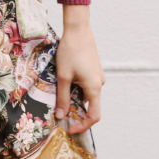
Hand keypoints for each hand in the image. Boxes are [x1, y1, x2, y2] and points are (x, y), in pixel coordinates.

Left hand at [55, 12, 103, 134]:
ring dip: (74, 98)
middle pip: (89, 106)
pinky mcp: (94, 71)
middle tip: (59, 111)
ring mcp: (98, 77)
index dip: (83, 125)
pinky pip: (86, 86)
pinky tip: (65, 81)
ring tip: (59, 91)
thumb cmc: (70, 51)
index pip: (94, 116)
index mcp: (94, 87)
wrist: (78, 29)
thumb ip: (63, 98)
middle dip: (75, 111)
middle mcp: (99, 84)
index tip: (69, 128)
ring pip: (86, 95)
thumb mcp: (63, 76)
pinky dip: (76, 89)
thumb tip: (61, 116)